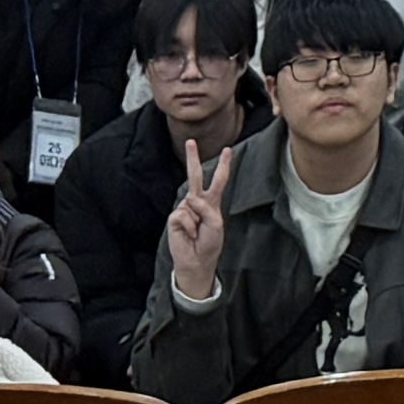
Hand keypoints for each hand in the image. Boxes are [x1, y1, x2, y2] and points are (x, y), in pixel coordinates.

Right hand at [165, 150, 227, 299]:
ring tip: (197, 233)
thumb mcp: (216, 224)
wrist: (196, 262)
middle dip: (193, 159)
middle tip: (190, 142)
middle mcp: (197, 202)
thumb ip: (207, 208)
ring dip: (197, 220)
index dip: (223, 165)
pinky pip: (183, 215)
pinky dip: (188, 226)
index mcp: (212, 202)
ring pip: (192, 201)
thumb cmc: (209, 244)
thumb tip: (191, 199)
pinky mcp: (175, 218)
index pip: (218, 180)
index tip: (228, 150)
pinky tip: (188, 234)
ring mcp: (185, 209)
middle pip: (195, 176)